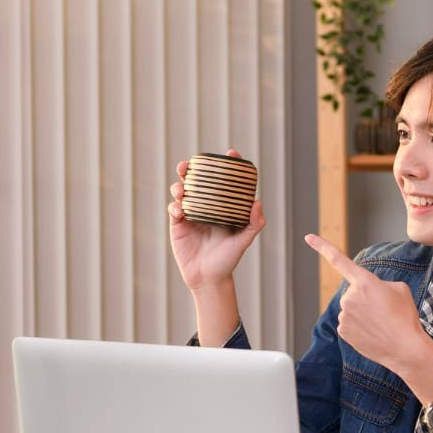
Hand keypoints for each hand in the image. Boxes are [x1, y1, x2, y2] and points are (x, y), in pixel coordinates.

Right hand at [168, 150, 266, 291]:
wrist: (208, 279)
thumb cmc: (228, 260)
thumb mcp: (244, 241)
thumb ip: (254, 224)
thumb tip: (258, 202)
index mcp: (223, 207)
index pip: (225, 181)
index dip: (227, 165)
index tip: (231, 153)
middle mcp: (207, 207)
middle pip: (198, 181)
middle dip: (192, 168)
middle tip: (190, 164)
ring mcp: (191, 214)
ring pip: (182, 191)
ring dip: (179, 185)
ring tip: (182, 189)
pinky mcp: (178, 225)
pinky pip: (174, 209)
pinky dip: (175, 205)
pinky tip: (180, 210)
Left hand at [305, 234, 432, 401]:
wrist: (405, 348)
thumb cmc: (405, 317)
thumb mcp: (399, 289)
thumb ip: (379, 284)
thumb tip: (369, 292)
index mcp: (364, 281)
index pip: (339, 260)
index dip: (322, 246)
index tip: (308, 237)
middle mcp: (349, 297)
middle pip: (353, 292)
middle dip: (365, 298)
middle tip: (383, 310)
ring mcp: (344, 315)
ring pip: (351, 309)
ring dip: (363, 313)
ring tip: (381, 323)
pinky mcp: (342, 331)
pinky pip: (348, 323)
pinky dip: (359, 327)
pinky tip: (373, 332)